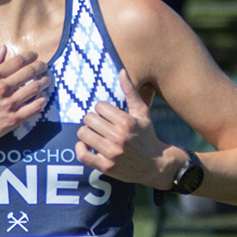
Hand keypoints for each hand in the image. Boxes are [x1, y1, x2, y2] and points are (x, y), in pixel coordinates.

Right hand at [0, 45, 47, 150]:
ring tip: (46, 80)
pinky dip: (41, 101)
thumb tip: (3, 50)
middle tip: (44, 65)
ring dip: (44, 82)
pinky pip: (33, 108)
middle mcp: (2, 89)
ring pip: (34, 89)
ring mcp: (8, 105)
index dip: (29, 56)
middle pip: (29, 72)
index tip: (34, 55)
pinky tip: (43, 98)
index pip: (17, 61)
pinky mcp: (13, 120)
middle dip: (40, 66)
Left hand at [76, 69, 170, 185]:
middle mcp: (118, 137)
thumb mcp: (142, 112)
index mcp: (126, 122)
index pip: (99, 107)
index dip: (102, 109)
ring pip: (83, 134)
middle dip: (93, 120)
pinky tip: (87, 145)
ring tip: (94, 134)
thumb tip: (122, 71)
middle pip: (89, 119)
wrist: (155, 164)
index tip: (108, 115)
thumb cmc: (147, 135)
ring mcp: (111, 153)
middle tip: (99, 125)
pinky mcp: (105, 166)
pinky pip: (82, 154)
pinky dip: (81, 148)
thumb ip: (131, 92)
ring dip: (87, 132)